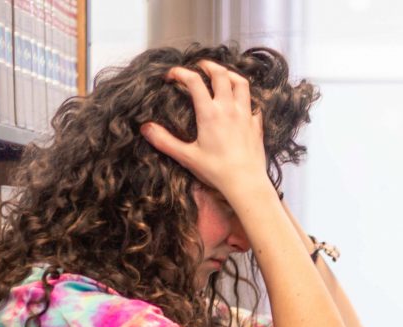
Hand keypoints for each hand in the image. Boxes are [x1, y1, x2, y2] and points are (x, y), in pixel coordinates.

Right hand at [141, 61, 267, 198]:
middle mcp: (228, 109)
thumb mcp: (187, 156)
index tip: (172, 75)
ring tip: (222, 76)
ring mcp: (245, 115)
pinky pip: (254, 103)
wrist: (246, 183)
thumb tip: (145, 128)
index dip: (181, 72)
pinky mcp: (256, 125)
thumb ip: (165, 141)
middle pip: (220, 74)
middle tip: (200, 66)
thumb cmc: (217, 171)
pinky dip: (246, 97)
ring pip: (241, 83)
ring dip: (230, 75)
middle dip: (208, 66)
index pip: (194, 81)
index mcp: (210, 114)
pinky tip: (241, 102)